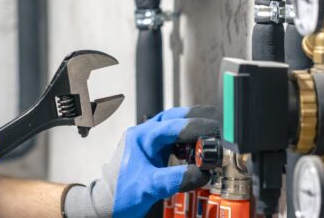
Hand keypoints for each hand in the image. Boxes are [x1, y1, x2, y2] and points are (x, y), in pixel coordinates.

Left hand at [63, 106, 219, 217]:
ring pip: (175, 126)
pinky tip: (198, 151)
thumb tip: (201, 172)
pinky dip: (189, 143)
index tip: (213, 132)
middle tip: (216, 127)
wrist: (108, 206)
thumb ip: (174, 178)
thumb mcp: (149, 186)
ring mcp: (150, 143)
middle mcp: (145, 135)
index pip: (171, 125)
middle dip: (196, 120)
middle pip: (174, 117)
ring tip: (210, 138)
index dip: (193, 127)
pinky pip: (175, 141)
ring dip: (193, 130)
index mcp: (140, 137)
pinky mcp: (155, 153)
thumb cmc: (120, 194)